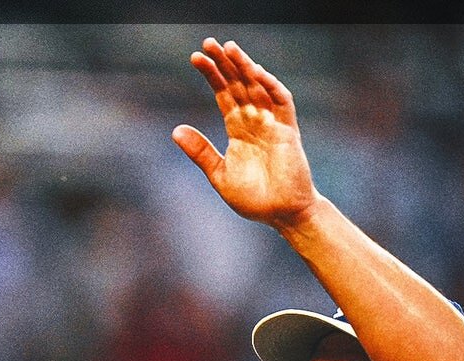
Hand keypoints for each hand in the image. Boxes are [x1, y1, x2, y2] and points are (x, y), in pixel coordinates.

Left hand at [172, 38, 319, 227]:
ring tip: (229, 48)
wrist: (281, 215)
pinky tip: (256, 72)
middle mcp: (254, 121)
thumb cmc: (254, 199)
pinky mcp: (288, 131)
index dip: (211, 75)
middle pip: (239, 84)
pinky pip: (281, 102)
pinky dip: (270, 86)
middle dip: (225, 63)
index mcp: (238, 129)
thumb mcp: (220, 174)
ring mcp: (272, 124)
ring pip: (258, 87)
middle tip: (208, 43)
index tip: (195, 58)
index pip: (223, 94)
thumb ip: (201, 152)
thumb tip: (175, 130)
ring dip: (245, 67)